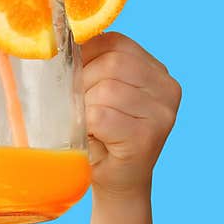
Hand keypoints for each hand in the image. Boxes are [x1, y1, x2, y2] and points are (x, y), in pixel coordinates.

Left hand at [81, 32, 180, 197]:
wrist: (117, 182)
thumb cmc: (101, 135)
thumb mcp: (99, 93)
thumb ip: (91, 67)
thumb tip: (56, 42)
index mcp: (155, 70)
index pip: (114, 42)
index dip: (84, 54)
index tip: (71, 75)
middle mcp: (166, 87)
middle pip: (111, 64)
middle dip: (82, 82)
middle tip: (75, 106)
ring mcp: (161, 113)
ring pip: (106, 90)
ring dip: (83, 107)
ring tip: (85, 123)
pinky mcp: (148, 136)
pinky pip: (102, 116)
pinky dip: (86, 125)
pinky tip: (90, 136)